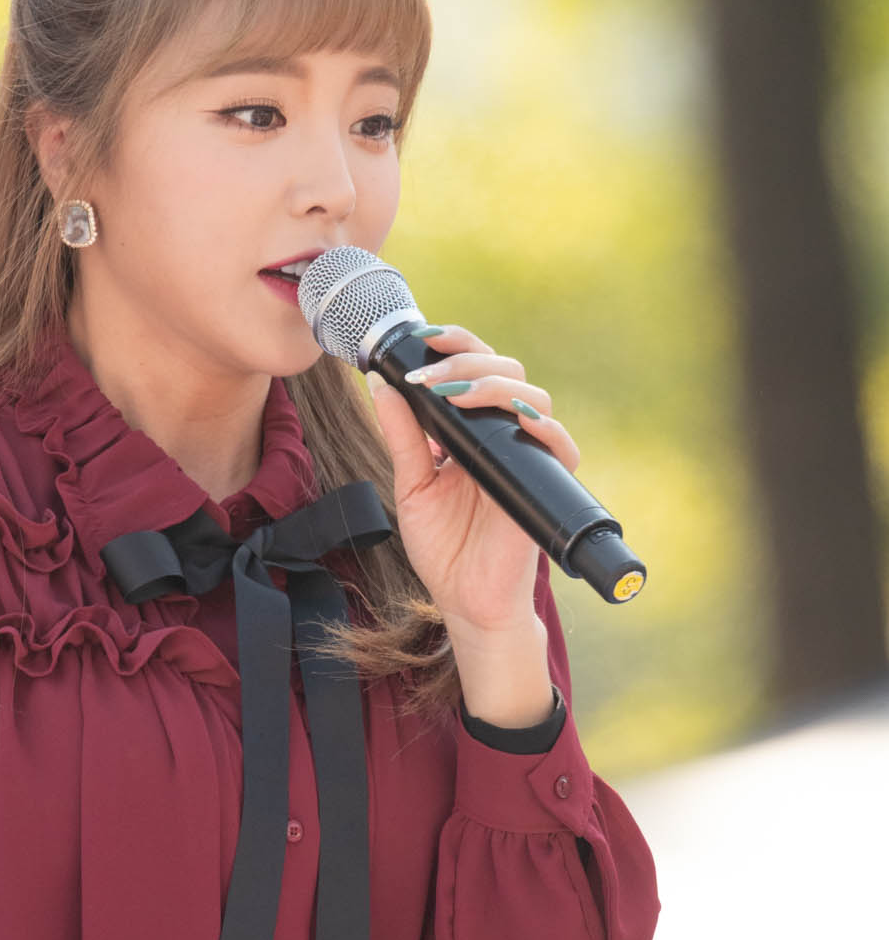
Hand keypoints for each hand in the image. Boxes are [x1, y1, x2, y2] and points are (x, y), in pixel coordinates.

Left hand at [366, 325, 581, 639]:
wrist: (466, 600)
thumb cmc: (444, 547)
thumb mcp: (411, 485)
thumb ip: (402, 437)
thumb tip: (380, 385)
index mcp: (472, 430)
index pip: (476, 367)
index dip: (457, 345)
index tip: (423, 339)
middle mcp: (504, 436)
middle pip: (506, 370)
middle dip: (467, 360)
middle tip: (429, 375)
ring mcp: (527, 457)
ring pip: (532, 397)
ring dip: (492, 386)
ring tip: (453, 396)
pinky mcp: (546, 485)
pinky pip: (559, 446)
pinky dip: (541, 426)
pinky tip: (514, 418)